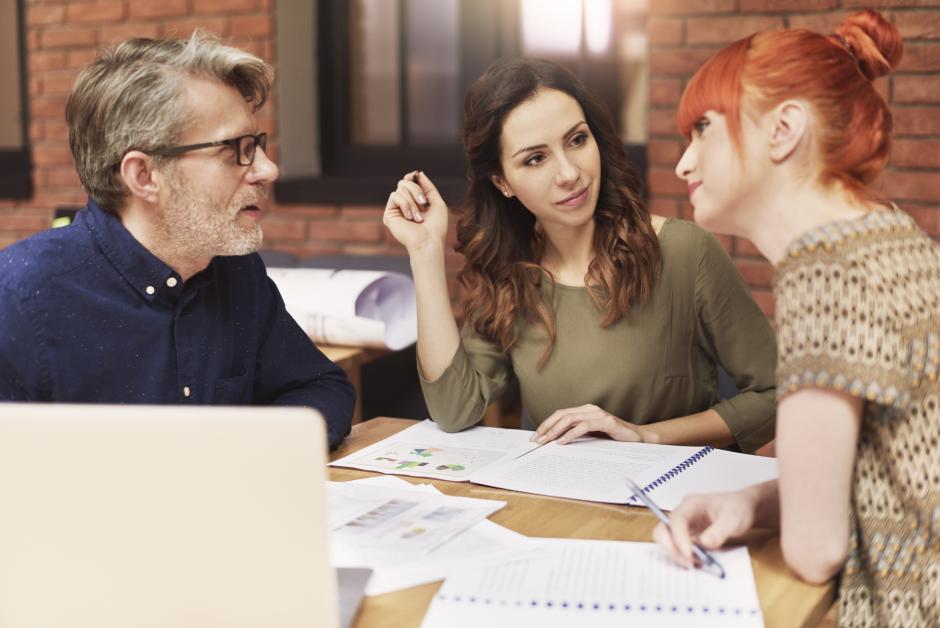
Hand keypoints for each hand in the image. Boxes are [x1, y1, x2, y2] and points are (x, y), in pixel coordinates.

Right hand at [383, 170, 448, 253]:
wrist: (428, 241)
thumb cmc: (435, 227)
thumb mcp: (437, 203)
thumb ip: (428, 187)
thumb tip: (418, 173)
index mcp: (416, 203)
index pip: (409, 183)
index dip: (412, 178)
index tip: (416, 175)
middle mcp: (404, 205)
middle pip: (404, 182)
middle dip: (416, 189)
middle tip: (423, 202)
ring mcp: (396, 210)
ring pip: (400, 188)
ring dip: (413, 201)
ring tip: (418, 217)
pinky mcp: (389, 214)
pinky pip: (395, 196)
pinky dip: (405, 204)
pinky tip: (409, 218)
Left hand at [532, 404, 646, 444]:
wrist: (638, 438)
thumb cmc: (614, 438)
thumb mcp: (592, 436)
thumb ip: (576, 434)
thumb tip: (554, 442)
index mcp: (585, 411)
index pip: (560, 414)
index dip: (546, 424)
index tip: (535, 437)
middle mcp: (590, 409)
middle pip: (561, 415)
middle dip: (546, 427)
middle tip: (536, 440)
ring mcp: (598, 414)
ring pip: (570, 419)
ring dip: (555, 431)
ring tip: (545, 441)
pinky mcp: (606, 421)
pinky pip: (583, 426)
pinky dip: (570, 434)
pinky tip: (562, 441)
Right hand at [652, 489, 758, 567]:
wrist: (743, 509)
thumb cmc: (737, 508)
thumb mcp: (733, 519)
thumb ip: (719, 531)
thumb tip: (704, 543)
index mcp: (691, 504)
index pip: (676, 520)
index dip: (678, 538)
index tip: (689, 554)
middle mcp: (683, 514)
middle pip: (664, 530)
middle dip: (671, 548)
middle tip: (688, 563)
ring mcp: (684, 526)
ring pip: (667, 541)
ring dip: (677, 554)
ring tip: (696, 563)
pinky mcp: (687, 537)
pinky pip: (678, 547)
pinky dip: (683, 557)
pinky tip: (697, 562)